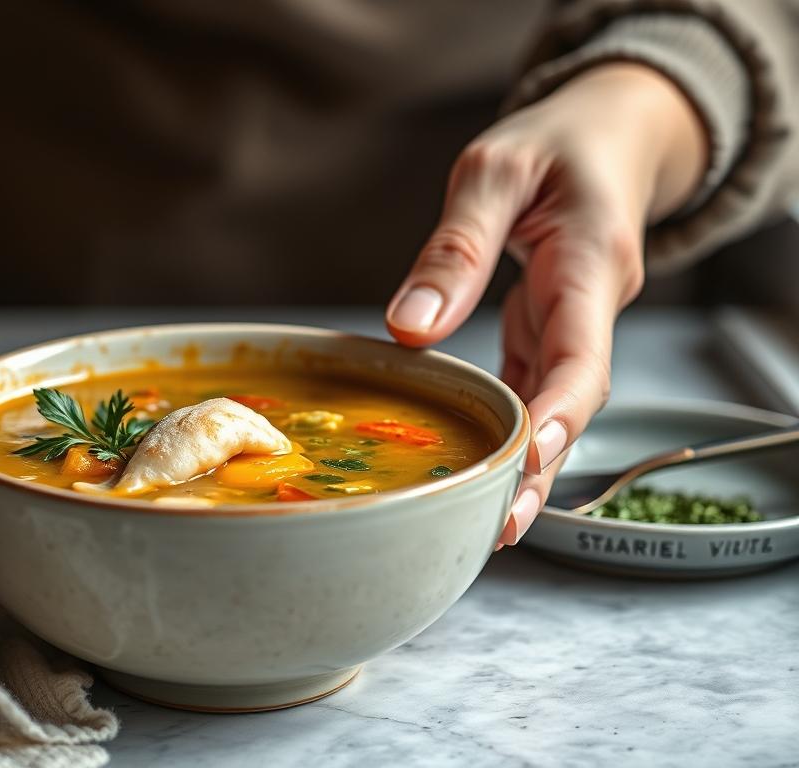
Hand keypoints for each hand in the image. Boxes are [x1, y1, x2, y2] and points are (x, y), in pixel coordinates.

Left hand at [384, 63, 707, 546]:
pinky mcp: (548, 331)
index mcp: (592, 264)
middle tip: (499, 528)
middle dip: (540, 467)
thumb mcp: (496, 171)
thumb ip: (456, 247)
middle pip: (573, 401)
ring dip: (524, 464)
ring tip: (484, 523)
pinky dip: (506, 429)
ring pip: (553, 405)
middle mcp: (590, 308)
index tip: (527, 458)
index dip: (558, 413)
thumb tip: (410, 324)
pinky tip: (475, 468)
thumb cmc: (555, 146)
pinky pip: (530, 387)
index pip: (583, 354)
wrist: (605, 136)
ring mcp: (572, 325)